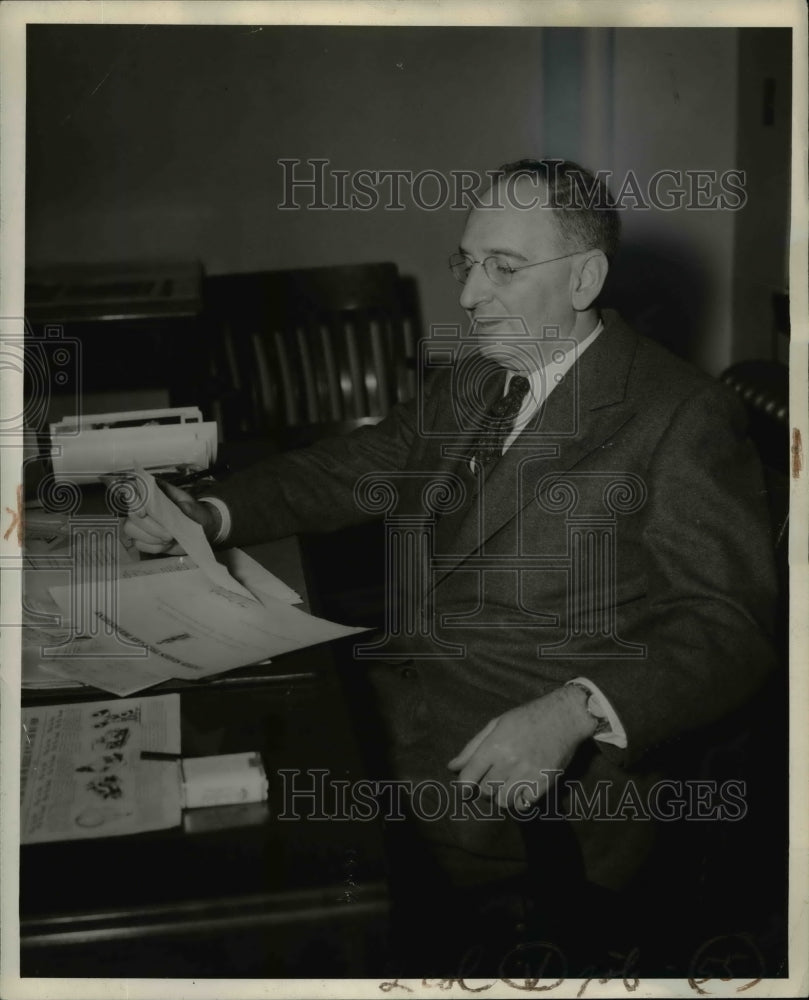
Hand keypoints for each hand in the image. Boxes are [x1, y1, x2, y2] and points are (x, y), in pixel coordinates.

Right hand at [123, 479, 220, 554]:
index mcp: (156, 491)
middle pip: (131, 514)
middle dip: (150, 527)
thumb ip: (182, 507)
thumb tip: (170, 510)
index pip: (134, 489)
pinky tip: (166, 544)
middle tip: (169, 534)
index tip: (143, 513)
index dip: (134, 501)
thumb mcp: (194, 508)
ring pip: (130, 529)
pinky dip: (153, 547)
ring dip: (151, 538)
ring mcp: (142, 522)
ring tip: (169, 539)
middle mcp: (145, 505)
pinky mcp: (143, 537)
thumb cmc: (197, 515)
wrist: (203, 531)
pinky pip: (138, 543)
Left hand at [447, 686, 595, 810]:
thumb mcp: (496, 724)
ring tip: (506, 785)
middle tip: (491, 780)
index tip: (465, 789)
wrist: (564, 717)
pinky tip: (521, 789)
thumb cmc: (527, 718)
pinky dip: (519, 801)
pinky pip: (523, 805)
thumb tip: (452, 767)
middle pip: (485, 791)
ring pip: (503, 802)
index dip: (463, 787)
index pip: (468, 777)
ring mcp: (528, 774)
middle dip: (484, 788)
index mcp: (495, 745)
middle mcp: (509, 761)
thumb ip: (473, 747)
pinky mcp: (544, 783)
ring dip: (501, 796)